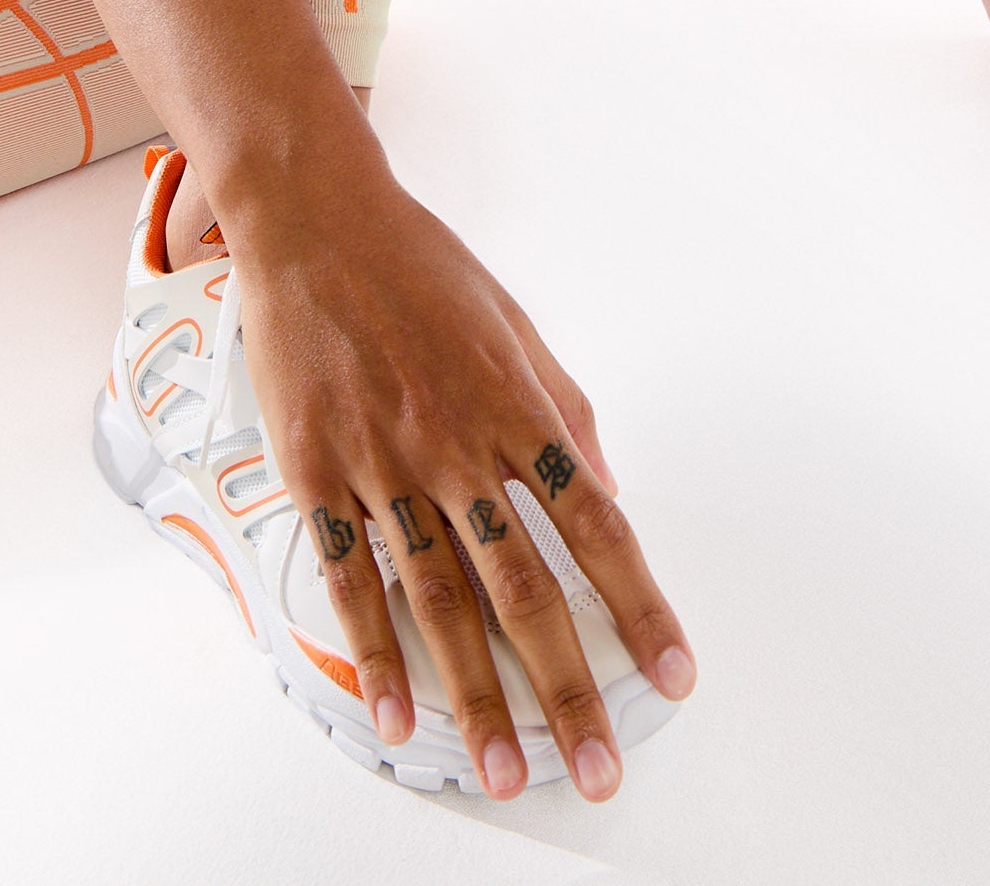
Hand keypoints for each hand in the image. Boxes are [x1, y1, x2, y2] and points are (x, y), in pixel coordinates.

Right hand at [218, 173, 697, 802]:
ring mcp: (383, 465)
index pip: (597, 524)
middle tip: (598, 765)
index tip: (673, 670)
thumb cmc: (422, 266)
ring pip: (441, 603)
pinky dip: (376, 653)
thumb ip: (564, 409)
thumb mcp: (514, 323)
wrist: (319, 221)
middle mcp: (457, 446)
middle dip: (567, 687)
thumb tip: (607, 485)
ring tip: (507, 768)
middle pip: (525, 588)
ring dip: (478, 697)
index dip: (640, 605)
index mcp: (517, 407)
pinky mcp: (316, 472)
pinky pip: (351, 579)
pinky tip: (401, 714)